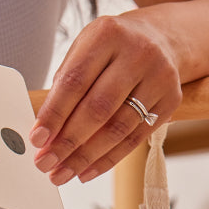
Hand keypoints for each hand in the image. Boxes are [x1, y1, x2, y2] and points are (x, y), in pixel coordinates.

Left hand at [30, 11, 181, 185]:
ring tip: (62, 173)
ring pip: (118, 128)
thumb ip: (64, 88)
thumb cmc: (111, 49)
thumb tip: (44, 135)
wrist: (163, 38)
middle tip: (45, 163)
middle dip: (67, 142)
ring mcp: (159, 76)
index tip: (37, 140)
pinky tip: (86, 171)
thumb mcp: (85, 50)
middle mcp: (138, 52)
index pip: (75, 81)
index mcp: (107, 35)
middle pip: (98, 108)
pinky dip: (107, 159)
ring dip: (85, 157)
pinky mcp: (171, 99)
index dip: (54, 114)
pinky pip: (135, 138)